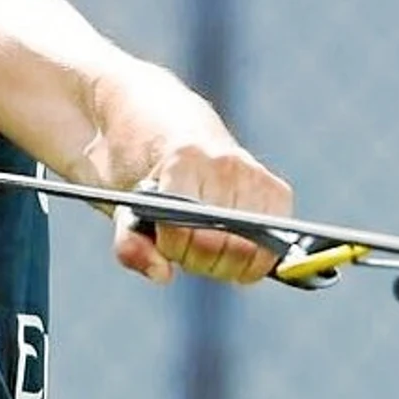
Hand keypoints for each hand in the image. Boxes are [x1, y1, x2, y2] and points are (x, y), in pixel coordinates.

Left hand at [113, 142, 292, 284]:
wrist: (160, 124)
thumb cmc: (138, 170)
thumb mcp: (121, 205)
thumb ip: (131, 245)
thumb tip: (163, 275)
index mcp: (183, 162)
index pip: (184, 232)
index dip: (171, 248)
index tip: (163, 238)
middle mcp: (226, 165)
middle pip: (218, 247)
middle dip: (196, 259)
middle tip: (184, 243)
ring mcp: (254, 175)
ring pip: (249, 252)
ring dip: (225, 262)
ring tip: (207, 240)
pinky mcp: (276, 190)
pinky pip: (273, 246)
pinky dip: (254, 258)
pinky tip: (234, 245)